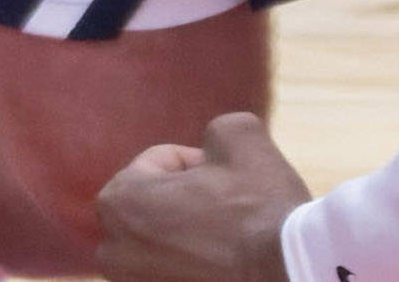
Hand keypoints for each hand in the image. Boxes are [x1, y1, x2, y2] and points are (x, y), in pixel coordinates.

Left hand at [94, 111, 308, 281]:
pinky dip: (194, 267)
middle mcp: (112, 253)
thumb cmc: (259, 206)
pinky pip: (172, 273)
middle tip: (226, 211)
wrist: (287, 273)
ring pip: (163, 244)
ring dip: (189, 237)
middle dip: (187, 200)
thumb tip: (209, 151)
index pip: (159, 163)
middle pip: (154, 205)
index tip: (227, 184)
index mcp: (118, 202)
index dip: (200, 164)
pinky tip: (222, 268)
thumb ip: (210, 131)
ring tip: (225, 243)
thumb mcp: (239, 134)